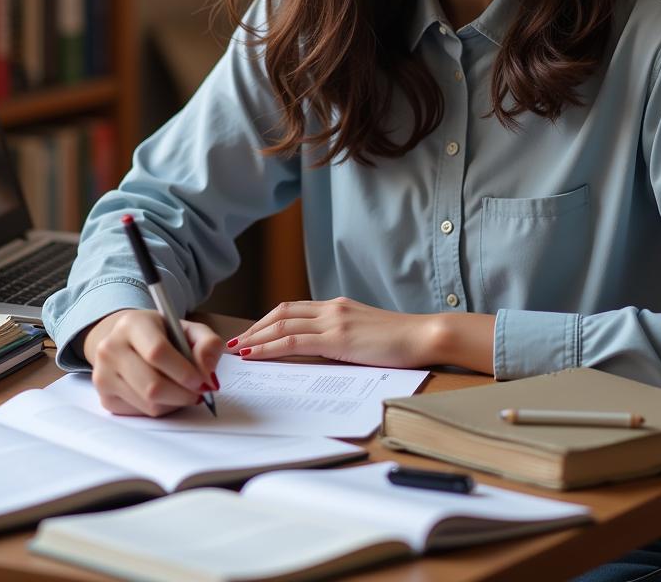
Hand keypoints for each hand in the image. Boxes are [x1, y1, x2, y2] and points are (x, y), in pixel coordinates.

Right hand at [82, 308, 222, 416]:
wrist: (127, 341)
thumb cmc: (162, 335)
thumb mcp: (188, 329)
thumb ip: (207, 343)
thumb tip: (208, 371)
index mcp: (132, 324)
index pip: (157, 352)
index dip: (183, 371)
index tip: (202, 381)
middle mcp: (110, 348)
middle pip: (151, 385)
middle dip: (182, 394)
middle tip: (199, 393)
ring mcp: (103, 375)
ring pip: (147, 404)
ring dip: (174, 403)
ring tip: (183, 391)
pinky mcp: (104, 398)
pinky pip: (140, 413)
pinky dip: (160, 409)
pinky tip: (165, 395)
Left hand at [226, 297, 448, 368]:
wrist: (423, 335)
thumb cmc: (401, 341)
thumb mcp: (364, 334)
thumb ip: (341, 337)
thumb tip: (321, 351)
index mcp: (337, 306)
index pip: (293, 309)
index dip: (267, 321)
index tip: (251, 334)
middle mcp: (331, 308)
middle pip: (281, 313)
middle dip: (255, 328)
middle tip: (236, 342)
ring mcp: (333, 321)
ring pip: (282, 325)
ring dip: (256, 338)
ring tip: (238, 349)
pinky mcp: (337, 338)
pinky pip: (293, 341)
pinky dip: (269, 347)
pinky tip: (256, 355)